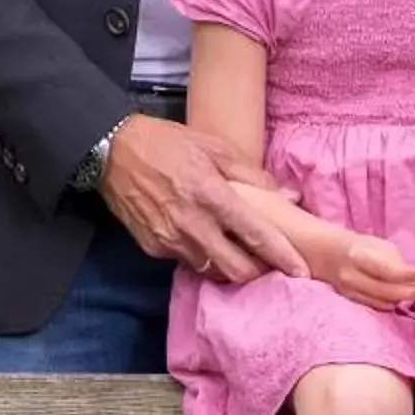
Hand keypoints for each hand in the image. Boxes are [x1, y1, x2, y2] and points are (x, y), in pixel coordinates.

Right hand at [99, 116, 304, 283]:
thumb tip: (289, 196)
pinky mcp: (153, 248)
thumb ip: (254, 177)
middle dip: (258, 272)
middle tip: (271, 265)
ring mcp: (170, 240)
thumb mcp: (216, 147)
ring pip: (212, 271)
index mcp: (211, 195)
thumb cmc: (169, 143)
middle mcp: (191, 224)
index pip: (255, 235)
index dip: (281, 256)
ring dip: (231, 268)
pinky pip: (188, 262)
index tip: (301, 270)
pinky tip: (210, 244)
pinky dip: (204, 259)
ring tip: (243, 256)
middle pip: (236, 269)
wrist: (112, 150)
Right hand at [314, 225, 414, 312]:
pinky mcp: (352, 301)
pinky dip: (392, 303)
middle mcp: (352, 276)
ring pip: (383, 301)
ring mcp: (350, 292)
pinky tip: (404, 299)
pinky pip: (376, 306)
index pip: (386, 270)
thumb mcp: (380, 246)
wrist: (331, 255)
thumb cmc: (363, 248)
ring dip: (404, 298)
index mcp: (359, 256)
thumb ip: (396, 262)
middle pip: (386, 291)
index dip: (405, 274)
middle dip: (411, 291)